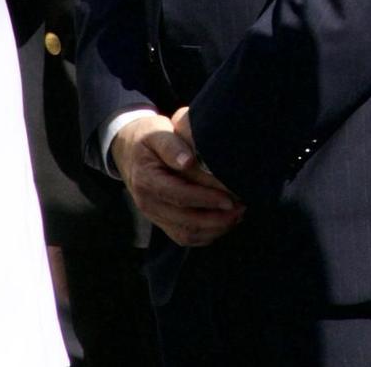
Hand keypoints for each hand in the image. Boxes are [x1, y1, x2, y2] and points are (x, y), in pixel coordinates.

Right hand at [111, 108, 243, 247]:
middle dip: (216, 218)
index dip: (205, 199)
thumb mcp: (156, 133)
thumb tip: (188, 161)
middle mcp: (148, 203)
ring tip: (237, 216)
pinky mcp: (162, 222)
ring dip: (214, 229)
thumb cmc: (148, 139)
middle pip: (185, 220)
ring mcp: (154, 216)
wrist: (129, 152)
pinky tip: (224, 223)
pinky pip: (184, 237)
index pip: (179, 195)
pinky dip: (206, 235)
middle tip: (242, 207)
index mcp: (147, 180)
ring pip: (186, 234)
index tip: (229, 198)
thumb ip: (172, 145)